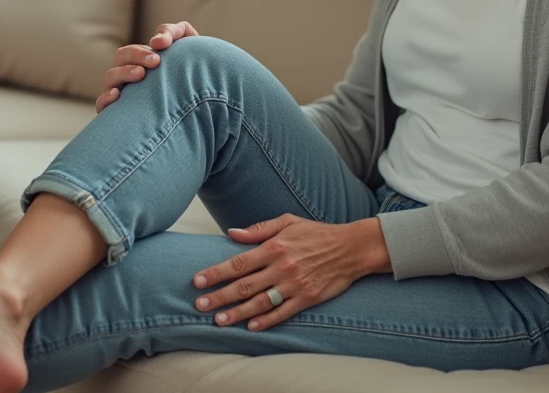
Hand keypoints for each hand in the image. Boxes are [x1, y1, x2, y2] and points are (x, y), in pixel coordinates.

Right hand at [95, 21, 199, 112]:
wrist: (198, 105)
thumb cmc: (191, 76)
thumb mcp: (187, 48)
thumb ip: (175, 32)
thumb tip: (158, 39)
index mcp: (140, 62)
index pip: (132, 50)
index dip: (145, 46)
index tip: (163, 45)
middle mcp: (129, 76)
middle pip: (121, 57)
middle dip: (136, 55)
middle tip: (156, 60)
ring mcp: (122, 93)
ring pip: (111, 77)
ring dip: (124, 72)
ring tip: (141, 74)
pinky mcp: (117, 113)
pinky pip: (102, 104)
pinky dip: (105, 98)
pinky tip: (117, 94)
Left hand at [190, 213, 386, 331]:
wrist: (350, 248)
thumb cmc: (316, 233)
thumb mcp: (287, 222)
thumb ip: (258, 230)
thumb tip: (231, 233)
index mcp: (274, 247)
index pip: (238, 263)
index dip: (216, 273)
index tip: (197, 281)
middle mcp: (282, 267)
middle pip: (244, 285)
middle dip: (219, 296)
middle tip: (199, 305)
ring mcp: (294, 284)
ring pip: (260, 302)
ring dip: (237, 313)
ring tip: (219, 320)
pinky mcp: (307, 298)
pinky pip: (283, 312)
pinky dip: (266, 321)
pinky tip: (251, 327)